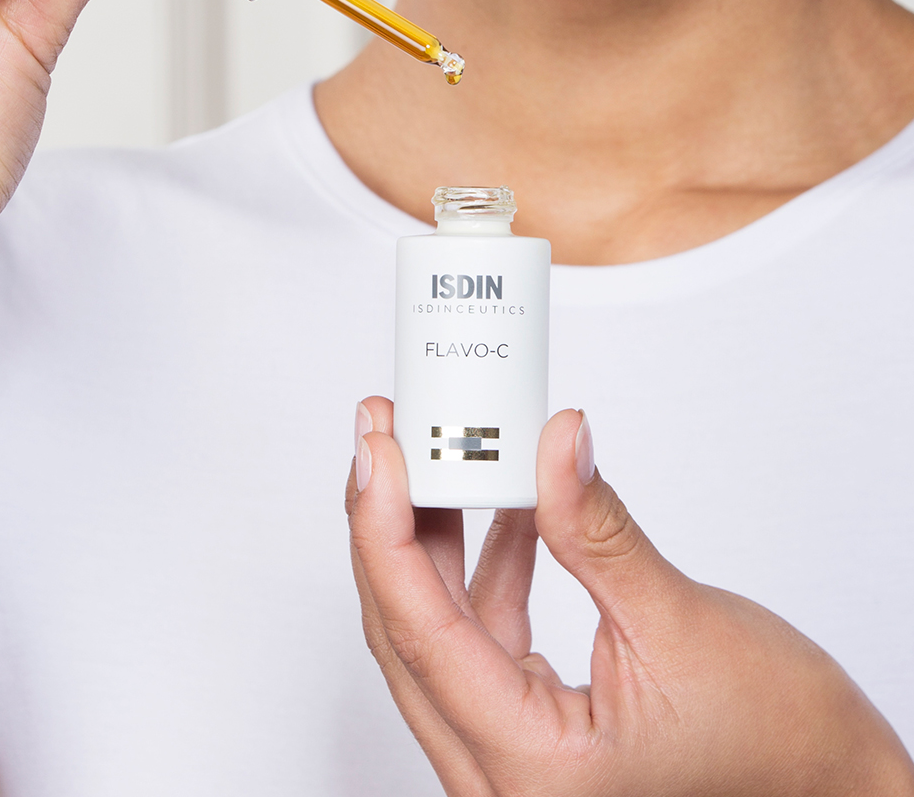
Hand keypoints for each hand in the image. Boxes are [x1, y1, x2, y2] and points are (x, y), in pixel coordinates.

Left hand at [347, 398, 913, 795]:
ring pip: (435, 628)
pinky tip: (505, 510)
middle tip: (384, 438)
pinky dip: (486, 565)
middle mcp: (504, 773)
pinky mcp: (531, 717)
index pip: (419, 633)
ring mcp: (512, 749)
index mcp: (531, 769)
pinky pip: (480, 631)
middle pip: (405, 630)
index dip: (383, 528)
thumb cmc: (775, 743)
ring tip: (434, 456)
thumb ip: (597, 528)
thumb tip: (555, 444)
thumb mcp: (677, 621)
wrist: (823, 779)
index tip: (378, 451)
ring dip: (432, 537)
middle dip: (386, 521)